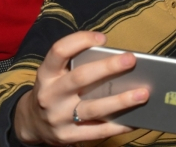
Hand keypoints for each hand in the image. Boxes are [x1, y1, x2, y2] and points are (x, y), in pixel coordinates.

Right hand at [14, 32, 148, 144]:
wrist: (32, 122)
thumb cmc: (56, 88)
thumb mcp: (57, 73)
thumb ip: (79, 64)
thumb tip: (118, 59)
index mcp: (47, 73)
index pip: (59, 51)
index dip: (80, 41)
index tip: (103, 38)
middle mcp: (50, 95)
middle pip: (80, 78)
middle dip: (108, 67)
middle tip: (131, 59)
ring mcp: (59, 117)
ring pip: (93, 108)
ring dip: (121, 100)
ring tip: (143, 93)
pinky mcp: (68, 136)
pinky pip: (98, 131)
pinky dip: (119, 125)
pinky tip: (136, 119)